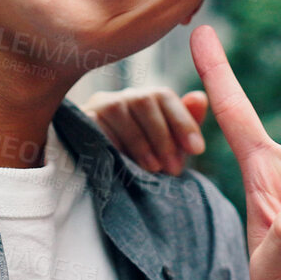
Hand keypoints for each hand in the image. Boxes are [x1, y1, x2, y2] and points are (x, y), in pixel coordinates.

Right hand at [83, 87, 208, 174]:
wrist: (108, 183)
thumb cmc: (146, 162)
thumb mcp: (171, 148)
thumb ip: (187, 122)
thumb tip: (200, 97)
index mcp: (146, 99)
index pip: (163, 96)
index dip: (183, 122)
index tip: (197, 150)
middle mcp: (121, 96)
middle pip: (144, 100)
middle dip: (162, 137)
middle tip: (173, 168)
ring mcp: (98, 105)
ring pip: (119, 110)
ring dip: (140, 142)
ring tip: (153, 169)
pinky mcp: (81, 119)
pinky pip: (97, 124)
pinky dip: (114, 144)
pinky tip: (125, 163)